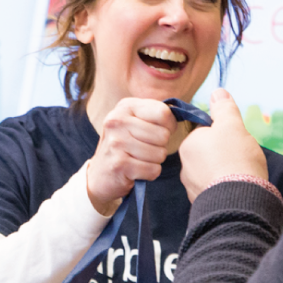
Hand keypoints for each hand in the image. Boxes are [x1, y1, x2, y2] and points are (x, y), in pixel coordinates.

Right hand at [86, 97, 176, 213]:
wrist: (99, 175)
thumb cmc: (125, 146)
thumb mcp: (135, 122)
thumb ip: (155, 115)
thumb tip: (182, 114)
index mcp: (125, 106)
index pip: (164, 112)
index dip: (168, 126)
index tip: (157, 132)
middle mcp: (117, 121)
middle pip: (163, 135)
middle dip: (159, 146)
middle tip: (143, 149)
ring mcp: (117, 142)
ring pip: (160, 154)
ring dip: (154, 161)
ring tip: (138, 159)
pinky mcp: (119, 164)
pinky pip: (153, 170)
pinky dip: (149, 174)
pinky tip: (136, 171)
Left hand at [178, 89, 267, 201]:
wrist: (239, 201)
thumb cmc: (235, 159)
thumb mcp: (232, 126)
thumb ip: (224, 108)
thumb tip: (217, 92)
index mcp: (188, 145)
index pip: (206, 133)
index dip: (225, 134)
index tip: (237, 140)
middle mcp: (184, 167)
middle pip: (209, 153)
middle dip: (225, 154)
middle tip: (241, 158)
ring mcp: (192, 188)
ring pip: (212, 173)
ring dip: (225, 172)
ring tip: (241, 175)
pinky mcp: (203, 204)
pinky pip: (215, 190)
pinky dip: (225, 189)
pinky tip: (237, 189)